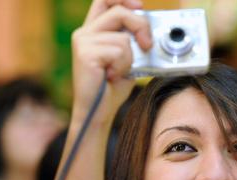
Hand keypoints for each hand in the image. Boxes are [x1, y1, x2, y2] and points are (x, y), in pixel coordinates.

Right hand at [71, 0, 151, 126]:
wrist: (98, 111)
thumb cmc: (113, 87)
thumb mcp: (128, 59)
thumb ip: (134, 42)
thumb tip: (153, 32)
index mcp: (94, 30)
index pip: (105, 0)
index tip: (140, 6)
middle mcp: (85, 32)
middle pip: (119, 11)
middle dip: (141, 25)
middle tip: (148, 45)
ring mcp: (83, 41)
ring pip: (123, 37)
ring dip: (130, 58)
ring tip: (119, 71)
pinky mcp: (85, 53)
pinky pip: (119, 51)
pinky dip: (123, 66)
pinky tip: (112, 76)